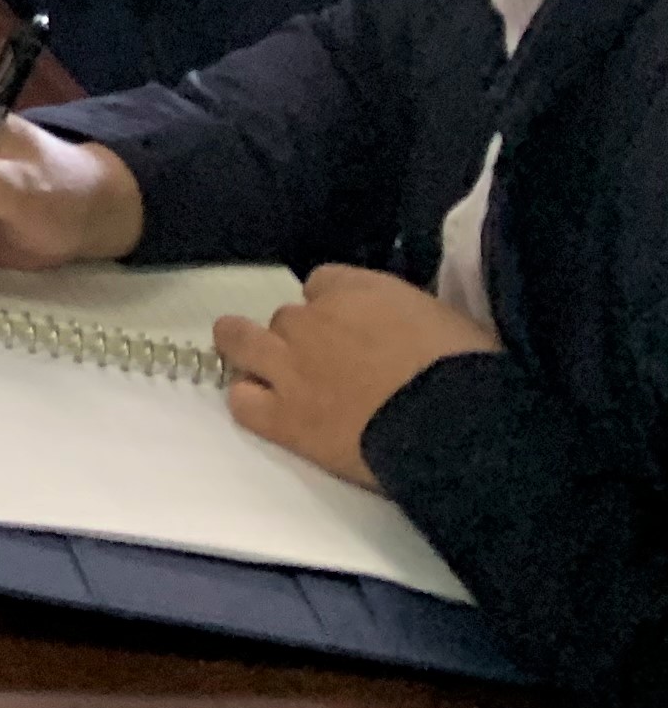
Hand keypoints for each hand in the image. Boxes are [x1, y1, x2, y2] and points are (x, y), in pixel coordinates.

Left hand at [215, 268, 497, 489]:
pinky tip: (266, 410)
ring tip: (254, 368)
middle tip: (325, 364)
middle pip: (285, 317)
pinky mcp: (284, 418)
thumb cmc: (470, 371)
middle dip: (300, 337)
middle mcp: (312, 320)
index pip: (322, 283)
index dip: (332, 307)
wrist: (457, 424)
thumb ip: (404, 314)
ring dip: (245, 350)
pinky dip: (250, 402)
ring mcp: (290, 367)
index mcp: (359, 290)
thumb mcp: (444, 318)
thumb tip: (398, 327)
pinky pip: (242, 401)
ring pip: (239, 341)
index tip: (349, 330)